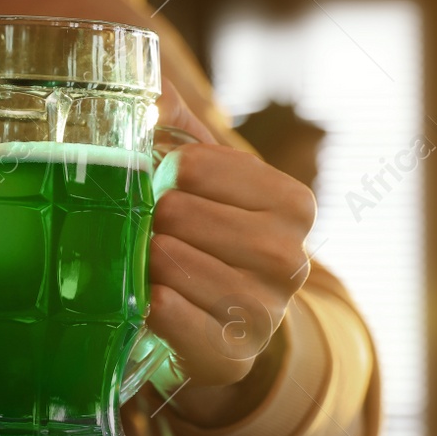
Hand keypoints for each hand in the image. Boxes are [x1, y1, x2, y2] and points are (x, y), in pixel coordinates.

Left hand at [146, 86, 315, 404]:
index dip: (168, 169)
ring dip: (150, 260)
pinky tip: (151, 297)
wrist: (216, 321)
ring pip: (184, 267)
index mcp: (292, 203)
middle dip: (153, 217)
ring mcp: (267, 312)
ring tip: (144, 257)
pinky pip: (183, 322)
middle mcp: (292, 258)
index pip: (203, 165)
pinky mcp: (235, 356)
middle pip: (189, 216)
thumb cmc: (204, 233)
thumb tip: (145, 79)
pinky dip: (159, 307)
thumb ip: (173, 120)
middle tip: (146, 224)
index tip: (162, 179)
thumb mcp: (199, 175)